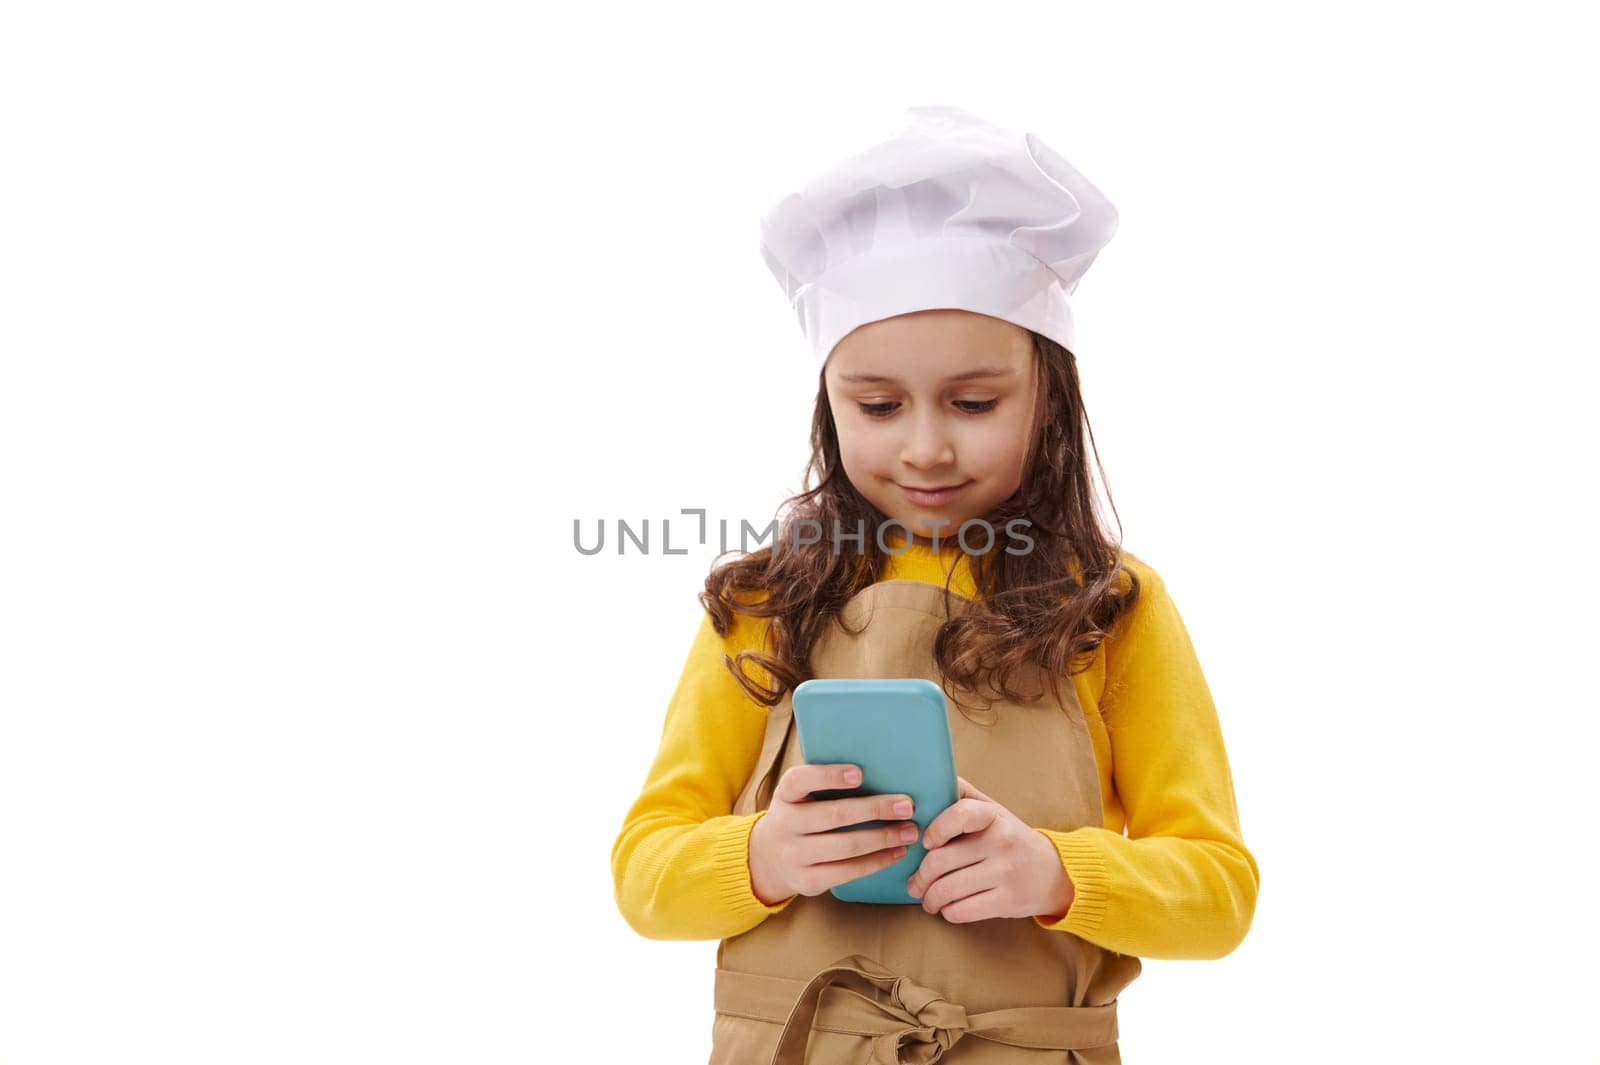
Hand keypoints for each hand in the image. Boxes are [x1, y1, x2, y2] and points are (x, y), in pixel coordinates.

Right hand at [747, 762, 921, 905]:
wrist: (768, 858)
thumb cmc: (800, 816)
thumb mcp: (800, 796)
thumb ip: (825, 784)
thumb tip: (881, 771)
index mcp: (785, 795)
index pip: (800, 780)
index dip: (829, 776)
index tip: (859, 773)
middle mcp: (785, 824)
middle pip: (834, 815)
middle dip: (875, 810)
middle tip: (907, 806)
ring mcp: (794, 856)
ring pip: (845, 846)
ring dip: (883, 838)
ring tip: (910, 831)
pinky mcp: (807, 881)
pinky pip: (847, 872)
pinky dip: (876, 861)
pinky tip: (896, 852)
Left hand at [904, 775, 1073, 922]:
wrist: (1054, 872)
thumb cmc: (1010, 838)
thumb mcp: (993, 811)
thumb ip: (962, 795)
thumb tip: (927, 780)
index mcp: (993, 815)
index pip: (959, 814)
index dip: (934, 829)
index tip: (924, 842)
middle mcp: (1001, 842)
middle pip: (940, 861)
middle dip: (919, 877)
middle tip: (915, 883)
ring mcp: (1006, 873)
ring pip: (947, 889)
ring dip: (929, 898)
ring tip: (927, 899)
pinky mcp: (1008, 901)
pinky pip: (962, 910)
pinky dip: (948, 912)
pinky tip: (948, 908)